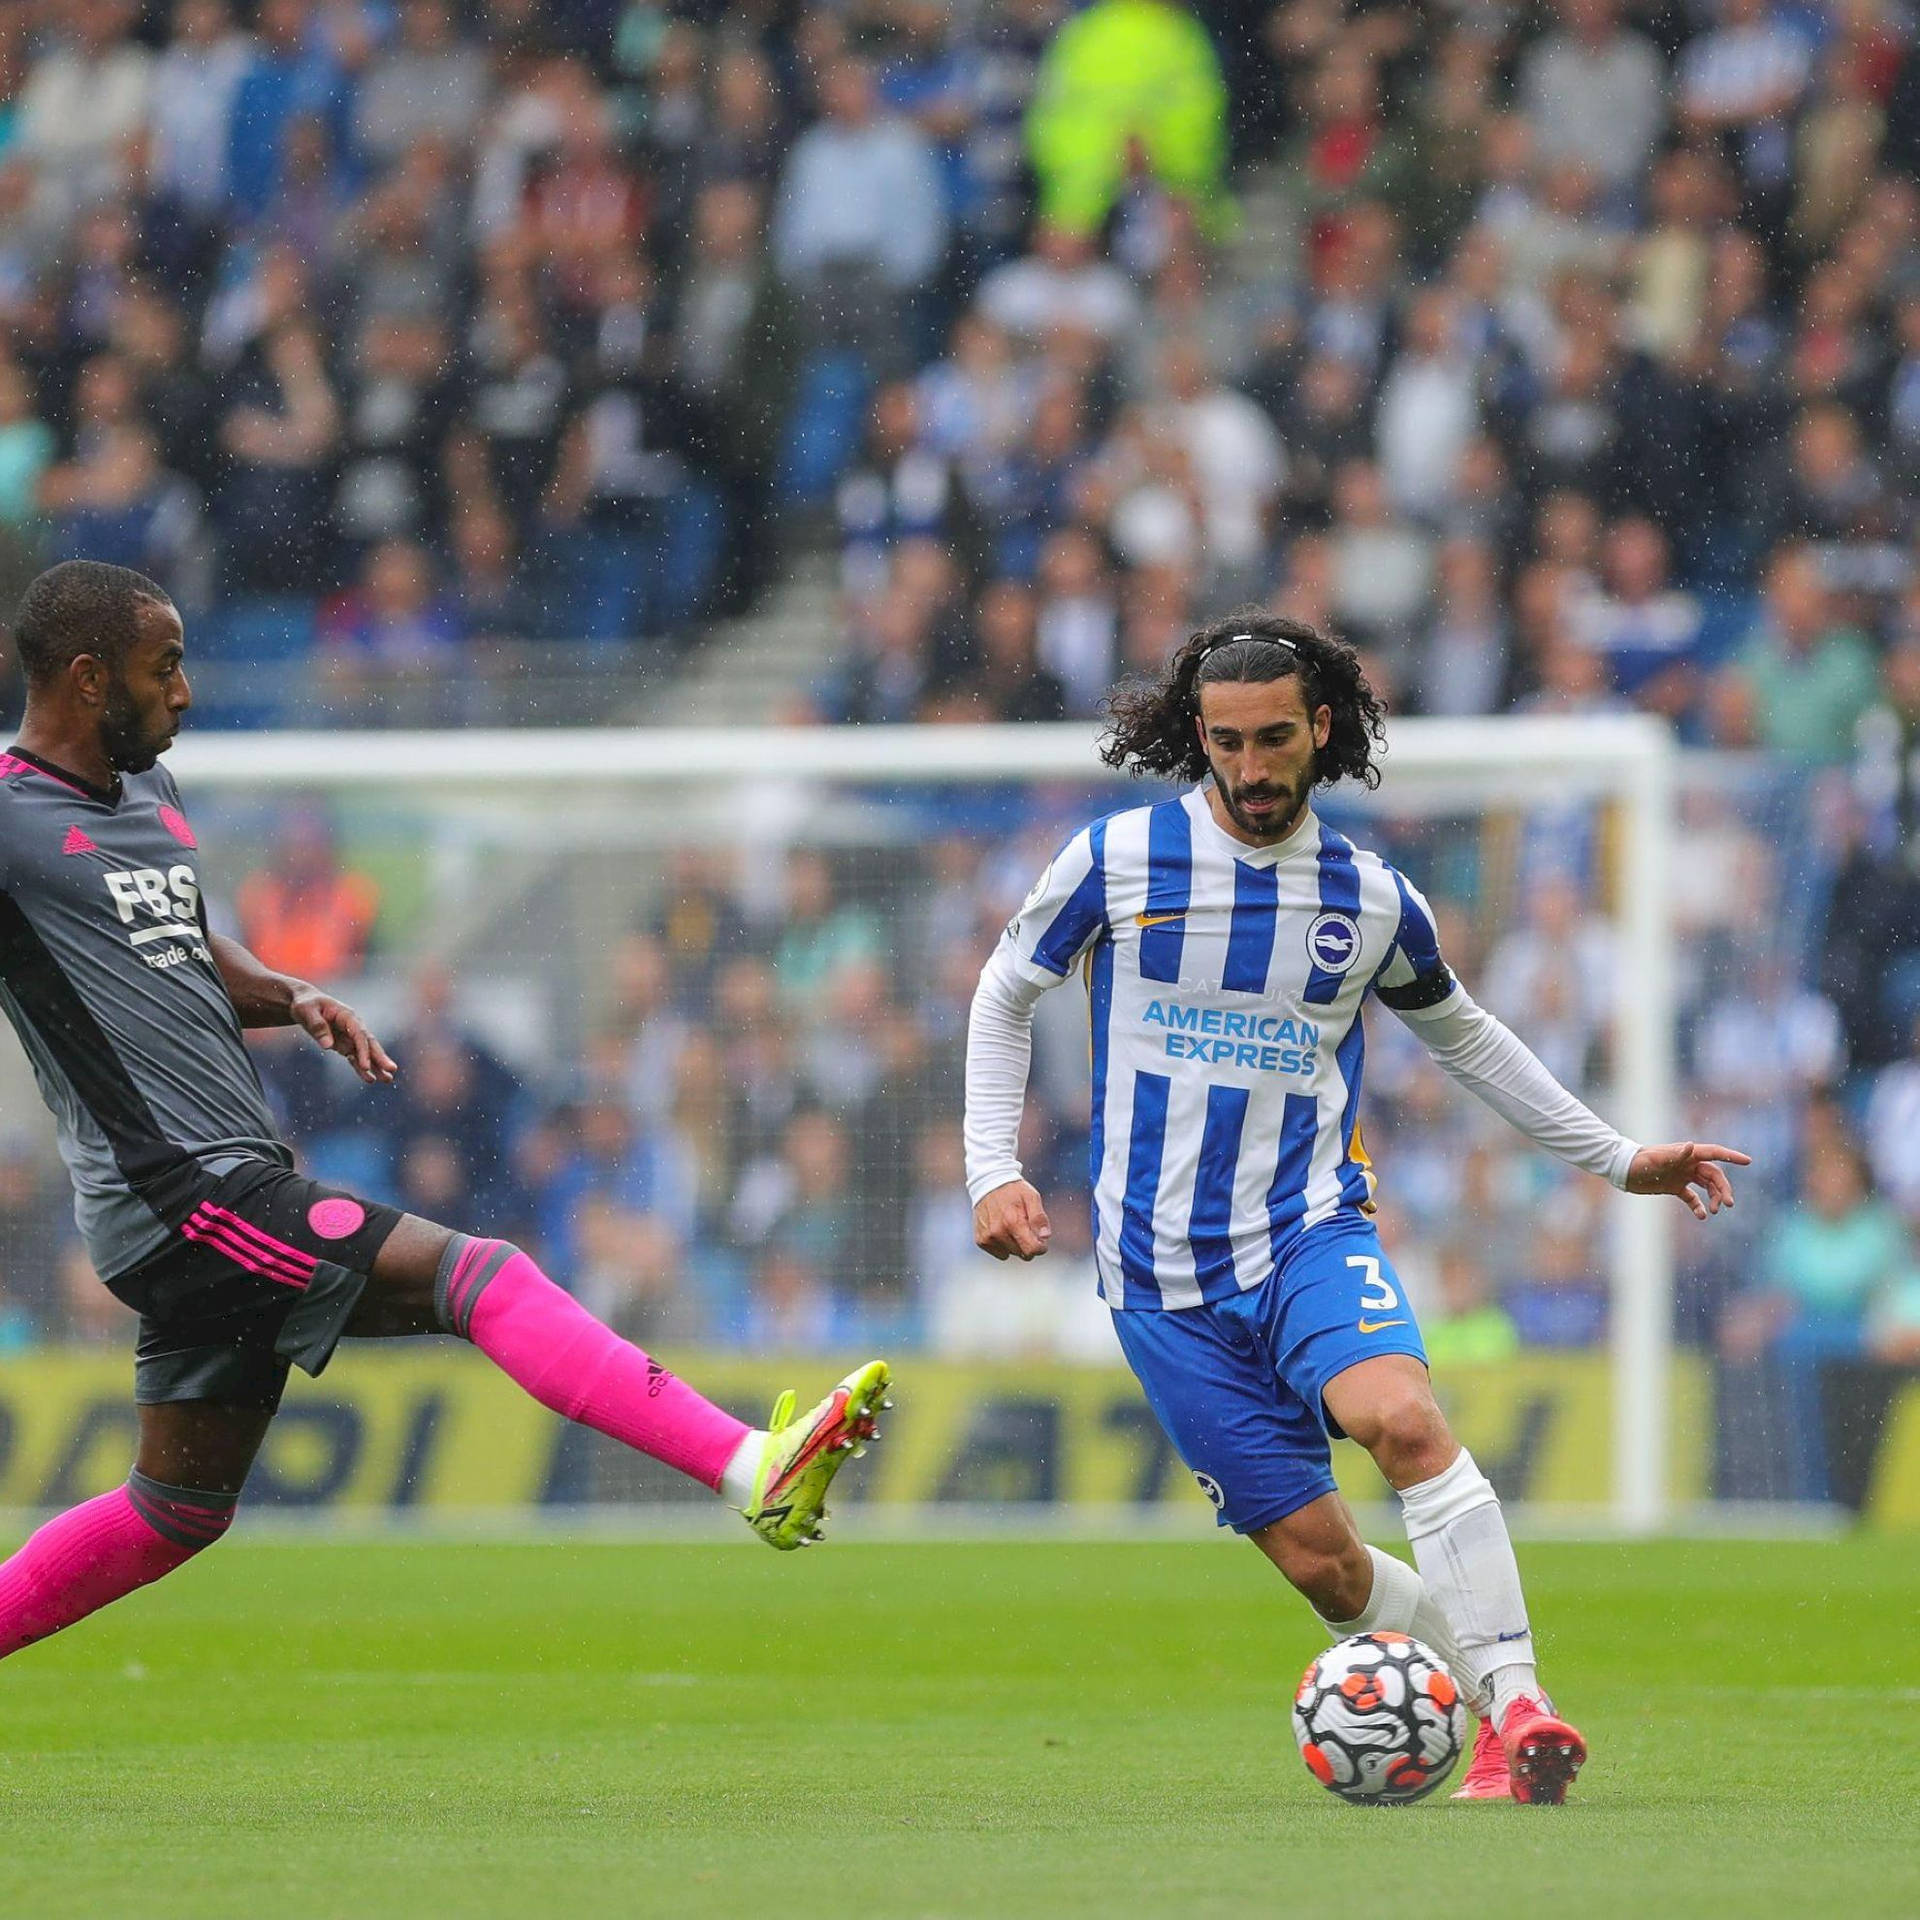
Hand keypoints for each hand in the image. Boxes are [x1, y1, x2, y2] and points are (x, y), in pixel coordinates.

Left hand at [289, 986, 397, 1084]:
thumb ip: (318, 1026)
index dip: (363, 1050)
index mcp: (347, 1016)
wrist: (304, 1002)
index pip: (359, 1035)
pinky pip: (354, 1058)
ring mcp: (349, 1037)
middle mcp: (353, 1027)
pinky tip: (370, 1079)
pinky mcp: (343, 1045)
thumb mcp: (306, 1011)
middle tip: (392, 1070)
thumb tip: (328, 1045)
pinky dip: (361, 1069)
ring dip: (376, 1066)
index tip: (365, 1066)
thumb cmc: (305, 1004)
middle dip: (380, 1057)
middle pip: (369, 1043)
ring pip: (365, 1052)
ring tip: (388, 1080)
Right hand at [973, 1179, 1051, 1260]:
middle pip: (1023, 1254)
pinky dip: (1003, 1245)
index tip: (1040, 1238)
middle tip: (1024, 1226)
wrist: (988, 1183)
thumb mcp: (1032, 1197)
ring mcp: (988, 1237)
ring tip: (1011, 1225)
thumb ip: (1039, 1218)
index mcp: (1013, 1222)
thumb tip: (1045, 1237)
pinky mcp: (981, 1240)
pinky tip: (1002, 1229)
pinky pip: (1000, 1253)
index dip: (1040, 1247)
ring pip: (1011, 1253)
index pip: (1032, 1250)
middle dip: (1027, 1243)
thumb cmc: (1014, 1191)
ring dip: (1015, 1243)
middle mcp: (998, 1232)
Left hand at [1625, 1140, 1749, 1219]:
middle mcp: (1688, 1163)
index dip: (1732, 1156)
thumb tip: (1692, 1146)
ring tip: (1714, 1211)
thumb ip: (1676, 1155)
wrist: (1623, 1170)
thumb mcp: (1658, 1159)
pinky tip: (1702, 1216)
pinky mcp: (1674, 1187)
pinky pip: (1692, 1198)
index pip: (1715, 1153)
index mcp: (1688, 1153)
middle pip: (1714, 1175)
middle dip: (1723, 1189)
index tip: (1748, 1161)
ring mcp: (1682, 1175)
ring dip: (1713, 1198)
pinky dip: (1698, 1206)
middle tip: (1728, 1204)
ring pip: (1706, 1187)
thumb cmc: (1640, 1161)